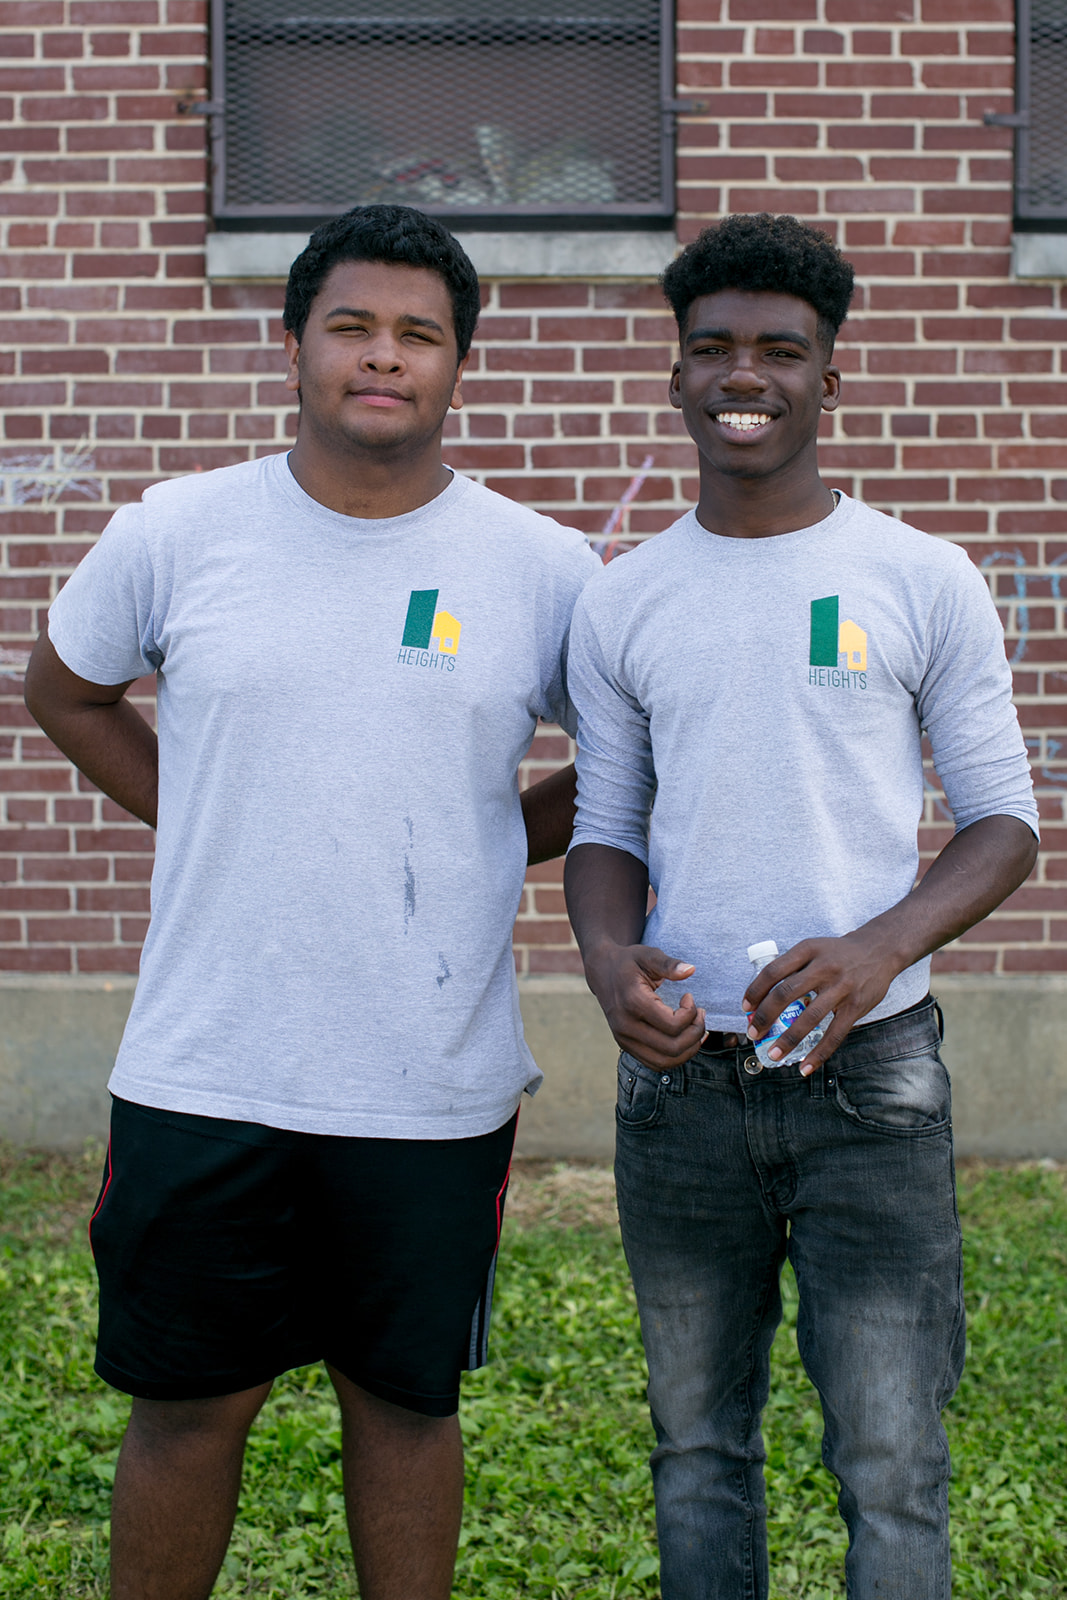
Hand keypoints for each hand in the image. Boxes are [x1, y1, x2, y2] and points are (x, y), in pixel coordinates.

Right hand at [584, 941, 705, 1069]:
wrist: (602, 972)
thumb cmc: (628, 962)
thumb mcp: (648, 955)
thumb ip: (669, 964)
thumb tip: (691, 970)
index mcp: (633, 1002)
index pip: (673, 1025)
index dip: (691, 1013)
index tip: (689, 997)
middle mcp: (626, 1026)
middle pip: (672, 1047)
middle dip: (695, 1033)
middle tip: (699, 1014)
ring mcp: (624, 1039)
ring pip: (665, 1061)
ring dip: (688, 1049)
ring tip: (696, 1028)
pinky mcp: (626, 1046)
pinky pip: (656, 1063)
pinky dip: (675, 1056)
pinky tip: (684, 1039)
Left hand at [741, 925, 902, 1075]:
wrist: (879, 950)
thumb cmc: (838, 953)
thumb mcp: (813, 949)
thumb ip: (792, 968)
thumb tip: (763, 997)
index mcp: (807, 950)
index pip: (773, 971)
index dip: (755, 991)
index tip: (745, 1007)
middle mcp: (823, 967)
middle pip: (785, 993)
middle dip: (765, 1016)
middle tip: (753, 1033)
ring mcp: (841, 987)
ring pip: (809, 1017)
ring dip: (788, 1039)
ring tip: (773, 1054)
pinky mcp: (855, 1006)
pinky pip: (834, 1034)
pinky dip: (818, 1053)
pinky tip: (806, 1067)